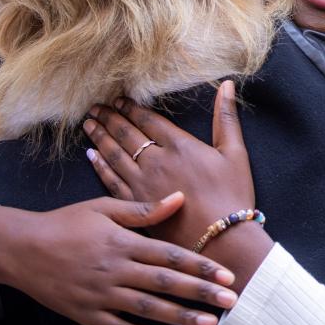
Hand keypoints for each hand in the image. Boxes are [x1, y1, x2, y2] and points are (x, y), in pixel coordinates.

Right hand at [0, 194, 237, 324]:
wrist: (20, 248)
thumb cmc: (65, 223)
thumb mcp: (103, 207)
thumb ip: (143, 209)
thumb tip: (179, 198)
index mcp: (122, 241)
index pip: (170, 255)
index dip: (201, 266)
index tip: (226, 274)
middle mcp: (115, 270)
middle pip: (165, 283)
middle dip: (200, 293)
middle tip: (231, 301)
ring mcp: (100, 295)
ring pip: (147, 309)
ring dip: (180, 317)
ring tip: (209, 323)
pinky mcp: (87, 315)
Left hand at [84, 81, 259, 252]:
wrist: (221, 240)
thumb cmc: (232, 196)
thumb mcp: (235, 152)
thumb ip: (226, 117)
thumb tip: (227, 84)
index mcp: (179, 145)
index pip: (148, 120)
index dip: (131, 108)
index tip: (119, 99)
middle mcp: (155, 161)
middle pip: (126, 134)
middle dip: (110, 118)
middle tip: (96, 108)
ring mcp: (142, 184)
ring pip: (114, 154)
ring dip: (100, 137)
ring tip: (89, 124)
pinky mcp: (135, 205)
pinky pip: (110, 180)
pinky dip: (99, 166)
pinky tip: (91, 156)